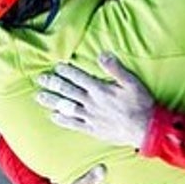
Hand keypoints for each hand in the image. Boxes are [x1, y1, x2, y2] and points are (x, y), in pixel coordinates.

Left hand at [36, 53, 154, 148]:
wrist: (145, 129)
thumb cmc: (140, 104)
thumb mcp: (131, 82)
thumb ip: (115, 68)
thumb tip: (102, 54)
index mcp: (100, 90)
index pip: (78, 77)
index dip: (66, 71)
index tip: (56, 67)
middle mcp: (91, 103)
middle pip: (68, 91)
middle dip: (53, 84)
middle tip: (40, 79)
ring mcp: (90, 117)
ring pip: (66, 107)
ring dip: (52, 101)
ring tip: (39, 97)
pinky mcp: (92, 129)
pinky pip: (73, 124)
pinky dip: (62, 120)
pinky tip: (53, 116)